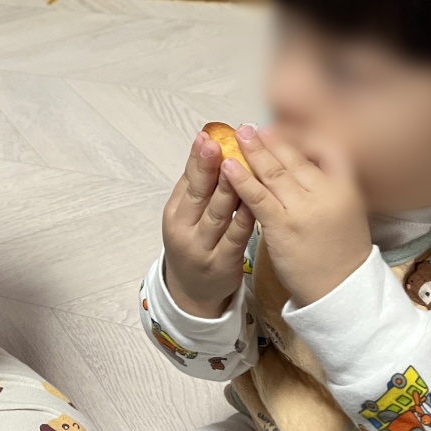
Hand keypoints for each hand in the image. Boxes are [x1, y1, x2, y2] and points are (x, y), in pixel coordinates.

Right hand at [161, 130, 256, 317]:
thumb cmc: (194, 244)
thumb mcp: (186, 216)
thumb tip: (209, 146)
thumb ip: (198, 186)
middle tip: (220, 144)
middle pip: (199, 195)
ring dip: (229, 188)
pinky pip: (237, 236)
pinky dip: (246, 216)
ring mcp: (203, 249)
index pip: (186, 182)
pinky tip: (256, 200)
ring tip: (239, 164)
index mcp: (174, 214)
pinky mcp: (224, 264)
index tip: (206, 137)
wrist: (193, 293)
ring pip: (218, 214)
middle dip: (209, 168)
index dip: (197, 159)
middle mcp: (185, 231)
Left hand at [221, 125, 371, 306]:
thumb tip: (301, 157)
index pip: (323, 148)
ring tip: (237, 136)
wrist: (341, 289)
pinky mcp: (283, 226)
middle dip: (270, 139)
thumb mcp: (344, 208)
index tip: (278, 128)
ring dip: (252, 152)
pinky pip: (258, 197)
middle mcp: (327, 192)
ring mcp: (304, 209)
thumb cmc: (339, 249)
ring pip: (274, 173)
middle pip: (294, 158)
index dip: (298, 136)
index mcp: (346, 185)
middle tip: (250, 127)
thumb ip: (326, 183)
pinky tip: (228, 167)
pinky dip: (241, 179)